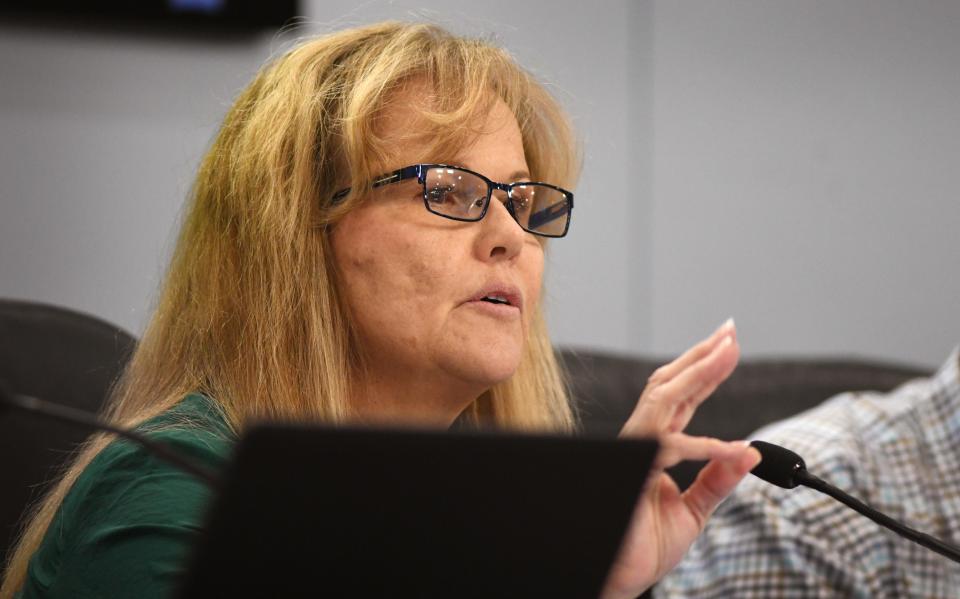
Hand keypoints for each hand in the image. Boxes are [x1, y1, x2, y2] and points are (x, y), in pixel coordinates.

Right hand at [600, 320, 761, 598]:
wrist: (616, 580)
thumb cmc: (642, 547)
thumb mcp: (694, 512)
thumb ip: (718, 480)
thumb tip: (750, 452)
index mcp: (655, 447)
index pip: (682, 398)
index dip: (705, 369)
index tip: (728, 342)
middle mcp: (641, 442)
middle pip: (670, 385)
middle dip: (702, 356)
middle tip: (730, 330)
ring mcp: (633, 454)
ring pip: (664, 400)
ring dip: (699, 373)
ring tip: (727, 351)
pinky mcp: (632, 474)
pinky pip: (668, 448)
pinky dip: (704, 446)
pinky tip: (734, 447)